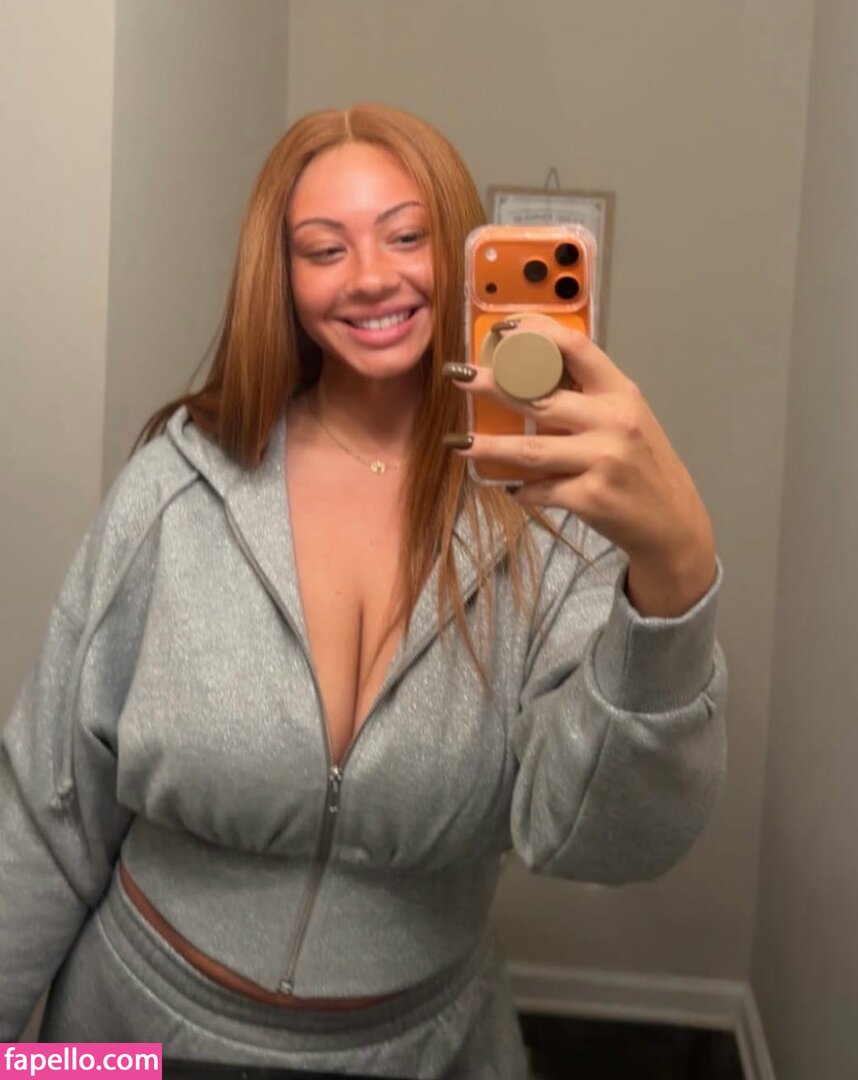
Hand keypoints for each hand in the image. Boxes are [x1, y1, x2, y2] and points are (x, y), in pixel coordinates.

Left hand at [449, 315, 716, 616]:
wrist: (672, 523)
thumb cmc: (643, 467)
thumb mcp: (628, 420)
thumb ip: (588, 398)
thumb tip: (528, 377)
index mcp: (621, 394)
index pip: (576, 347)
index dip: (535, 333)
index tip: (503, 330)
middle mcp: (613, 422)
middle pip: (540, 397)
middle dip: (492, 385)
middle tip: (459, 377)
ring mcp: (602, 460)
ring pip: (530, 449)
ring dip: (489, 445)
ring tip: (460, 442)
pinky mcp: (590, 497)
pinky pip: (539, 489)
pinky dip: (520, 489)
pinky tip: (510, 487)